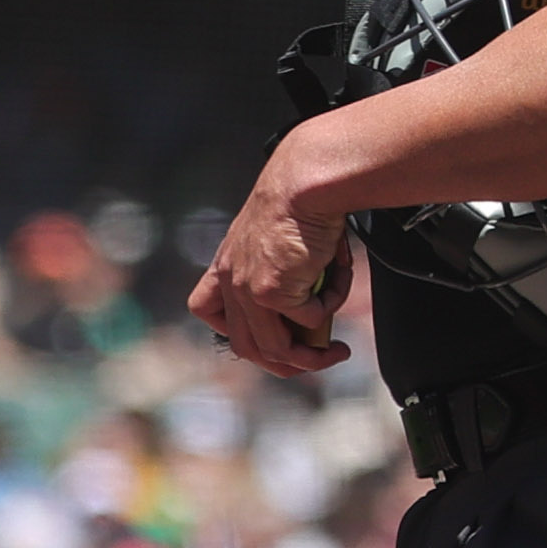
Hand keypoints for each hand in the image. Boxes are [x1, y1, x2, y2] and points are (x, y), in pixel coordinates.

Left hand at [189, 150, 354, 379]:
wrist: (304, 184)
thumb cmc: (300, 201)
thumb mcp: (280, 241)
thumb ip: (285, 274)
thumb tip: (313, 307)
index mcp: (227, 264)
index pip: (207, 309)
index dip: (231, 329)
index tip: (262, 333)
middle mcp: (231, 281)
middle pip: (244, 345)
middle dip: (280, 363)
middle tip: (309, 360)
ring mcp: (247, 291)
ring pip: (275, 348)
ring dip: (310, 358)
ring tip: (335, 352)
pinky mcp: (271, 294)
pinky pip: (311, 318)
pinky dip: (332, 304)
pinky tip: (339, 280)